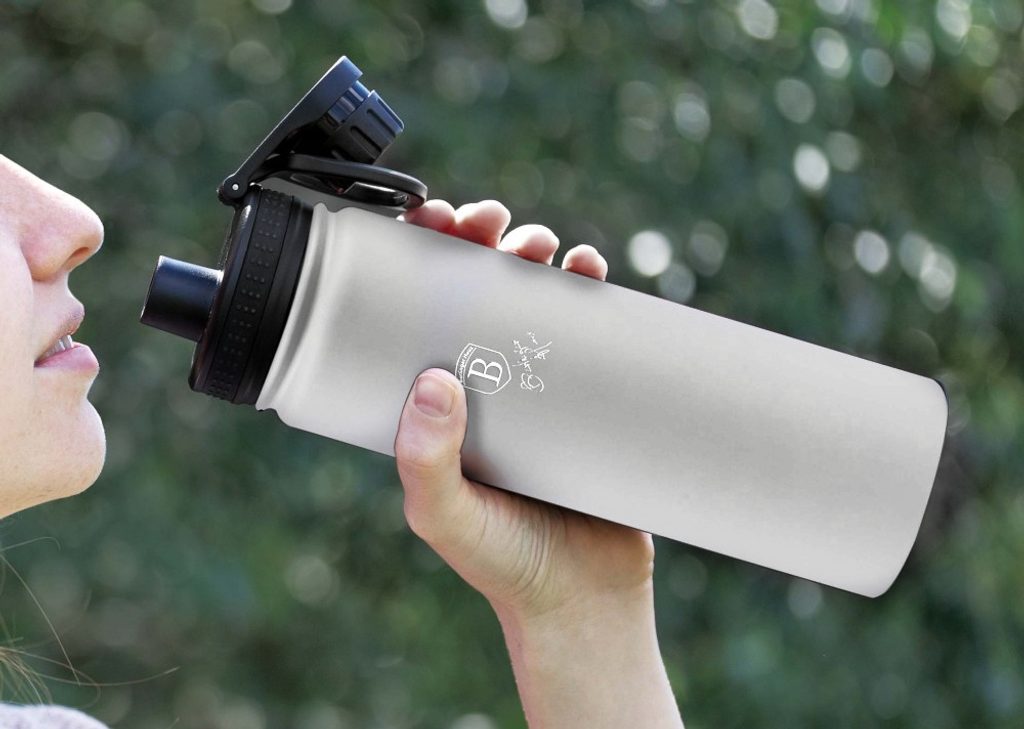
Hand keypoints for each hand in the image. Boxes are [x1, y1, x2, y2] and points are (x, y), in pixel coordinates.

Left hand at [393, 199, 655, 619]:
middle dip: (482, 242)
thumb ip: (426, 462)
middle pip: (477, 290)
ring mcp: (540, 386)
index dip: (421, 258)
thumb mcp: (446, 517)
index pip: (417, 311)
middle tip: (490, 225)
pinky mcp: (591, 396)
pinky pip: (590, 330)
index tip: (432, 222)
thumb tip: (432, 380)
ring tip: (544, 247)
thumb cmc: (504, 564)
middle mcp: (485, 384)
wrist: (585, 601)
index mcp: (436, 403)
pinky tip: (589, 270)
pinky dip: (589, 290)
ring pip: (533, 299)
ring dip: (536, 254)